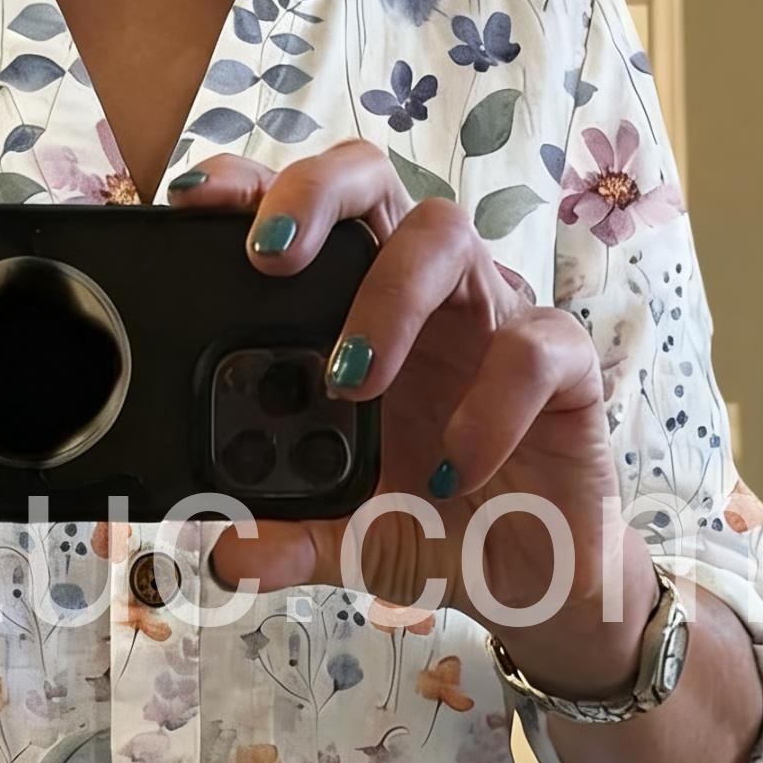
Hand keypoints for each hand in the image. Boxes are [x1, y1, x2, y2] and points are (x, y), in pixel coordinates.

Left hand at [169, 144, 656, 694]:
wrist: (529, 581)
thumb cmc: (428, 524)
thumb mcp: (341, 538)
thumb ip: (285, 534)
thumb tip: (228, 552)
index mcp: (352, 311)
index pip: (305, 216)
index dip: (254, 189)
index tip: (197, 203)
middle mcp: (421, 295)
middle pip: (373, 181)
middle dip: (316, 196)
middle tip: (269, 259)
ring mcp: (493, 319)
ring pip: (447, 237)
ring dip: (389, 296)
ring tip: (351, 380)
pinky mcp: (565, 369)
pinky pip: (535, 349)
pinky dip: (491, 404)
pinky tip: (454, 466)